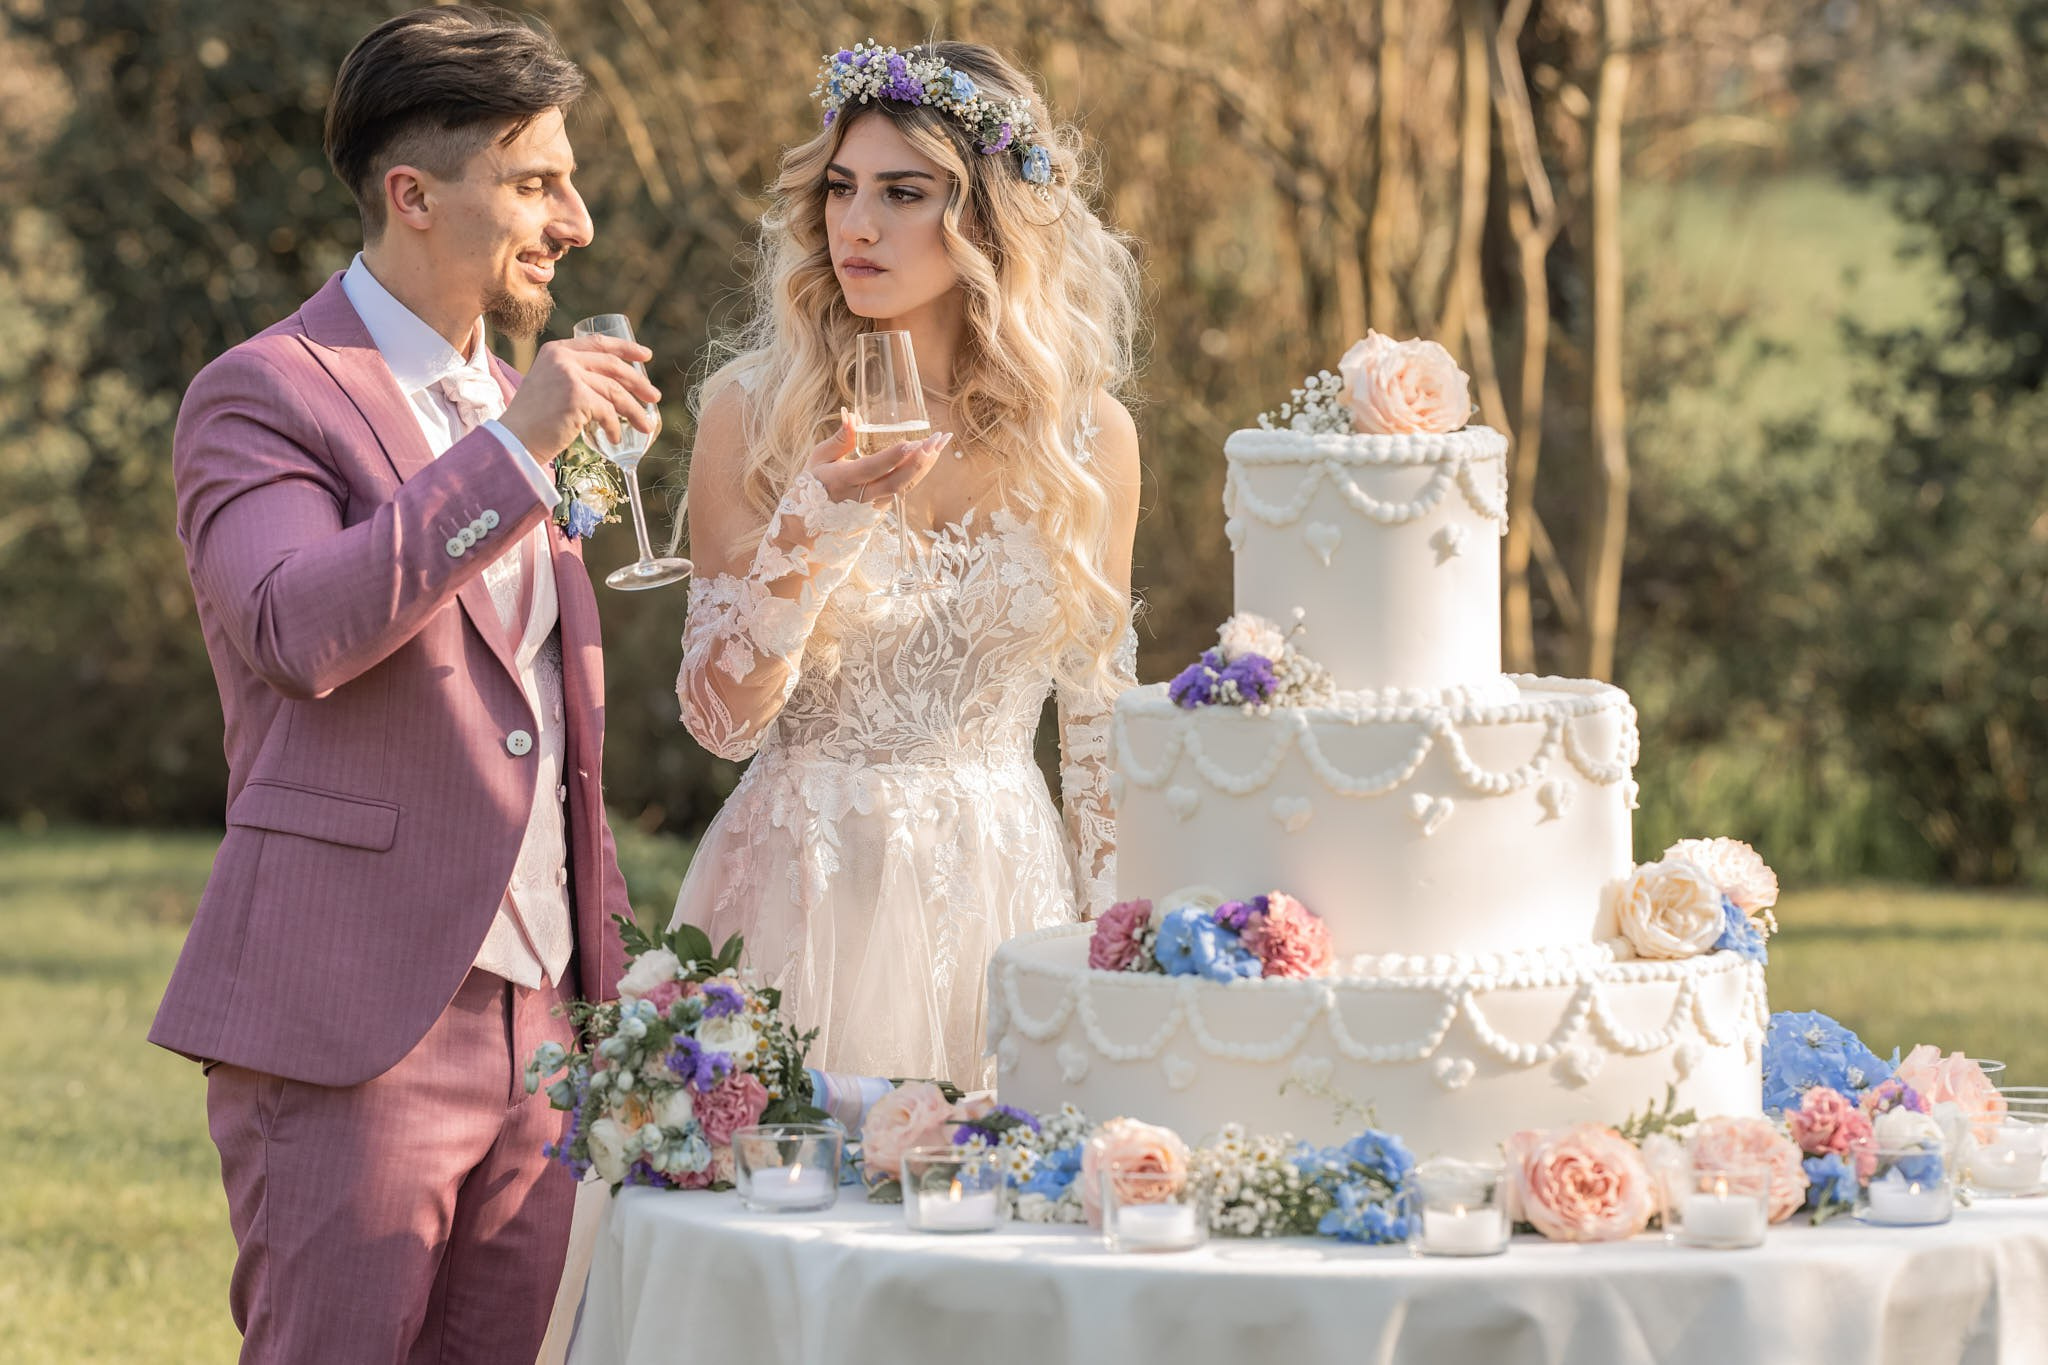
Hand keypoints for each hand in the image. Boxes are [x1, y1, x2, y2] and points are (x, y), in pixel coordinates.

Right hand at [499, 335, 662, 456]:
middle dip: (638, 382)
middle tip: (655, 397)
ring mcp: (570, 375)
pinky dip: (615, 427)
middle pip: (613, 366)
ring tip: (646, 426)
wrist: (514, 440)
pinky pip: (607, 412)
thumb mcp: (551, 386)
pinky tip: (616, 438)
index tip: (646, 356)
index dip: (626, 348)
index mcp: (557, 350)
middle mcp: (563, 358)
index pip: (598, 343)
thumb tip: (614, 385)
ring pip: (615, 391)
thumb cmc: (534, 420)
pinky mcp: (577, 396)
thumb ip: (574, 377)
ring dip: (634, 411)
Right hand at [808, 409, 950, 503]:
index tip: (911, 443)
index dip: (892, 458)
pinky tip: (931, 455)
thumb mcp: (818, 460)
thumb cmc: (813, 487)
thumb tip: (853, 415)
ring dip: (925, 466)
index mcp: (842, 481)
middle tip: (937, 440)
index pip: (871, 469)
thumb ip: (839, 440)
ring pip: (905, 487)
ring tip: (941, 443)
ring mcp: (874, 506)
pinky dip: (919, 472)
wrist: (810, 527)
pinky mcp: (882, 510)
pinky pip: (904, 489)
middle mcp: (861, 497)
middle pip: (896, 482)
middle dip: (919, 461)